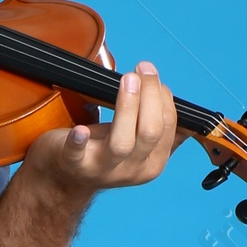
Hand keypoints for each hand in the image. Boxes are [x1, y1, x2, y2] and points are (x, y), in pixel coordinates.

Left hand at [22, 59, 182, 198]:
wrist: (64, 176)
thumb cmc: (102, 151)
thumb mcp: (138, 146)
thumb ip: (160, 132)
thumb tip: (182, 108)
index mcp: (152, 163)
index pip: (167, 127)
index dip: (162, 97)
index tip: (150, 75)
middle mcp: (131, 170)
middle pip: (150, 132)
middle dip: (149, 96)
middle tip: (142, 69)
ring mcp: (102, 169)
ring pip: (122, 143)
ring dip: (126, 107)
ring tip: (127, 79)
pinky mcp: (73, 164)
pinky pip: (77, 155)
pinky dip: (79, 142)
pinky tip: (80, 130)